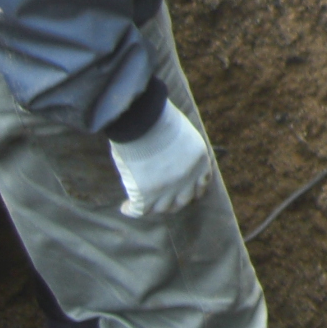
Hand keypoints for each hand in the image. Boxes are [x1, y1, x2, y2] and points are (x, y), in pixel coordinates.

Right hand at [108, 101, 212, 217]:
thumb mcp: (181, 130)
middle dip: (175, 202)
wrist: (145, 120)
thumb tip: (169, 153)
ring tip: (143, 205)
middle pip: (183, 199)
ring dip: (154, 207)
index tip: (189, 192)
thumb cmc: (159, 117)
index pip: (202, 182)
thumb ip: (180, 147)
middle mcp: (187, 177)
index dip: (194, 189)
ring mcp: (168, 188)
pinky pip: (139, 210)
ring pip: (162, 207)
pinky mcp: (146, 194)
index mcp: (199, 159)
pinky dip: (130, 210)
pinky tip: (124, 207)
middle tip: (165, 201)